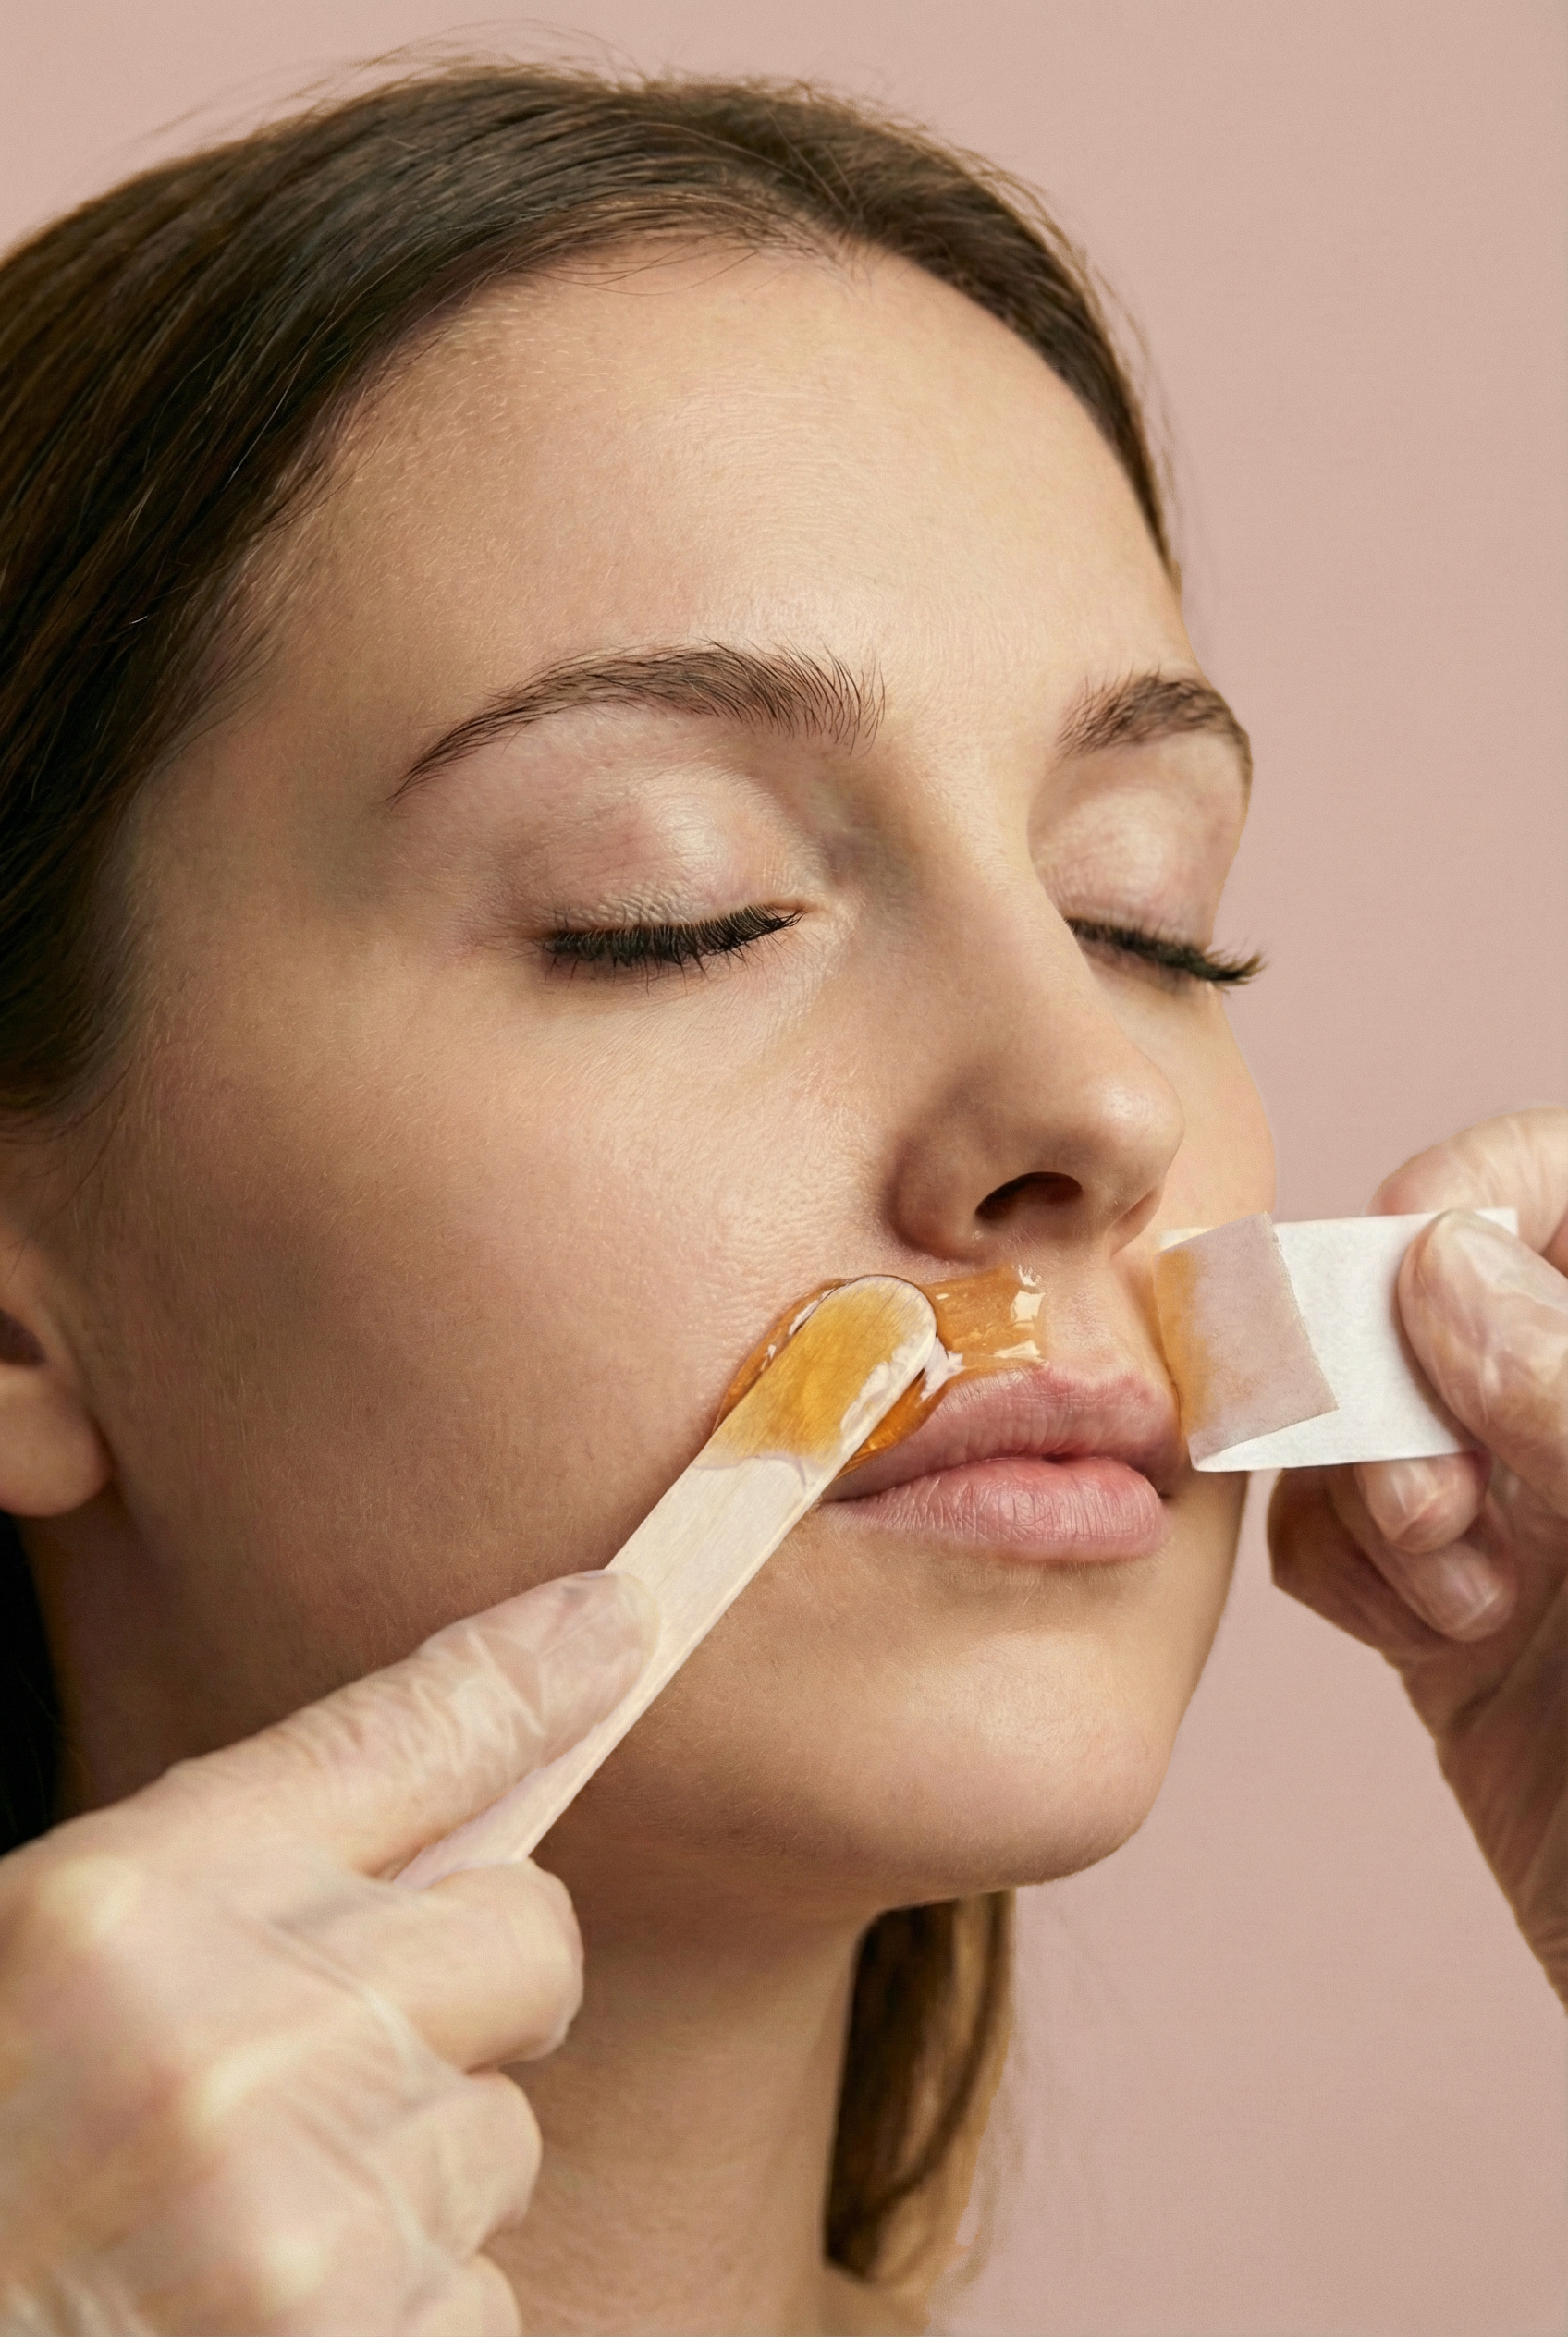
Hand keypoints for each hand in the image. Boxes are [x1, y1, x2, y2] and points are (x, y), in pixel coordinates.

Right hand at [0, 1569, 654, 2334]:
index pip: (393, 1739)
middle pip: (524, 1942)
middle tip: (330, 2074)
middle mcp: (230, 2046)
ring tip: (244, 2234)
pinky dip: (403, 2323)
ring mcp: (306, 2217)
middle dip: (469, 2001)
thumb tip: (440, 1808)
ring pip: (500, 2143)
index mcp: (122, 1914)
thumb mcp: (52, 1961)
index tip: (617, 1621)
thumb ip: (229, 1879)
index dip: (525, 1679)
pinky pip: (481, 2301)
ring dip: (411, 2190)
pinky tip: (266, 2328)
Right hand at [1269, 1107, 1567, 2004]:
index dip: (1473, 1195)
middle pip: (1438, 1287)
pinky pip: (1338, 1533)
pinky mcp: (1467, 1622)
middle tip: (1436, 1503)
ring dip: (1365, 1483)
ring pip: (1364, 1409)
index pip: (1565, 1184)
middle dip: (1397, 1368)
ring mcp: (1541, 1514)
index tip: (1415, 1286)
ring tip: (1451, 1592)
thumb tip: (1438, 1266)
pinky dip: (1342, 1567)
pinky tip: (1419, 1636)